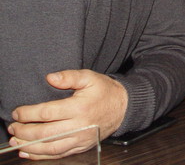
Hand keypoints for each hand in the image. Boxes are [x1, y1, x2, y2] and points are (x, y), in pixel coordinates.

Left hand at [8, 69, 127, 159]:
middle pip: (45, 133)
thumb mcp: (90, 77)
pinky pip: (58, 155)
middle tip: (12, 127)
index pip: (47, 113)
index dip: (28, 113)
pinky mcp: (81, 146)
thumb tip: (50, 77)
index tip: (17, 112)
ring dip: (29, 146)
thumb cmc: (105, 91)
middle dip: (24, 131)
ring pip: (50, 147)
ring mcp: (80, 138)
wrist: (124, 107)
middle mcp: (79, 125)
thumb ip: (69, 76)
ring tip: (16, 142)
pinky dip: (41, 156)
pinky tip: (29, 152)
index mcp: (80, 107)